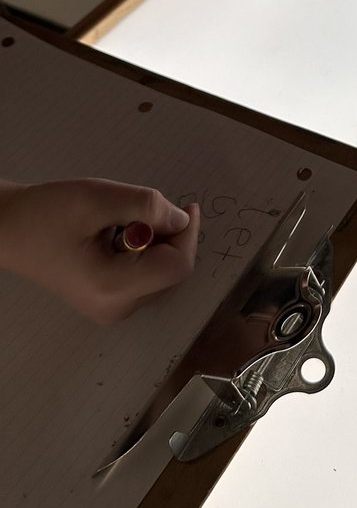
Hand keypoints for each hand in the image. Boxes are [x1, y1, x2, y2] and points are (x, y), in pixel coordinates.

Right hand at [0, 178, 199, 323]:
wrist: (9, 229)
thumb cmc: (48, 213)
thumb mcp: (101, 198)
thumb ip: (148, 207)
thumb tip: (181, 220)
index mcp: (114, 289)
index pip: (177, 266)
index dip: (189, 234)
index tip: (187, 206)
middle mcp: (116, 308)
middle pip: (170, 272)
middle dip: (167, 236)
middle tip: (138, 211)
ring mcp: (110, 308)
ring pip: (158, 273)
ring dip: (154, 242)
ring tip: (118, 223)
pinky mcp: (106, 301)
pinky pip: (142, 275)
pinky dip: (141, 250)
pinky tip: (114, 235)